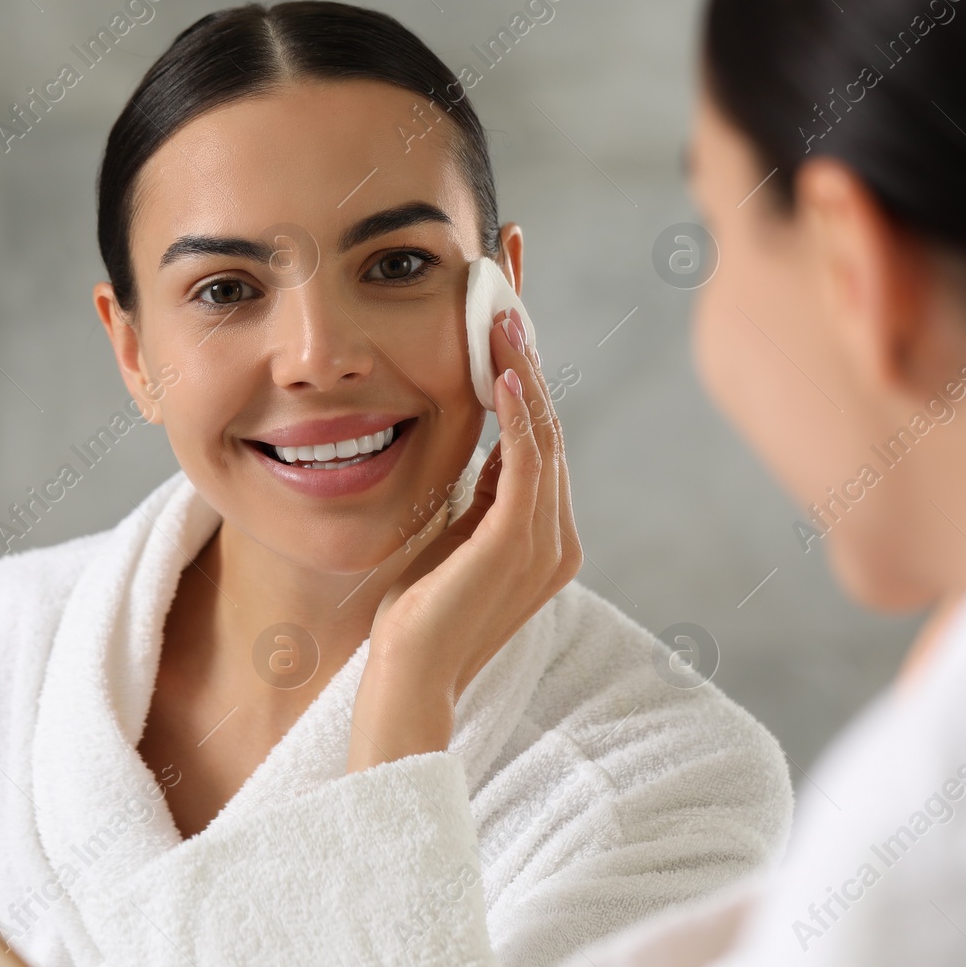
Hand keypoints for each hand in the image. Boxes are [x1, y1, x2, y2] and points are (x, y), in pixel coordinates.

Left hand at [347, 306, 580, 771]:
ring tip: (501, 312)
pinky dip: (517, 414)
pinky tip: (497, 371)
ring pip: (542, 434)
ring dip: (520, 369)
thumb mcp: (453, 533)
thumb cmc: (417, 611)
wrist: (406, 680)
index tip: (506, 306)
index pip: (538, 433)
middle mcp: (558, 535)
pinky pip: (527, 465)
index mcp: (544, 531)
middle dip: (526, 352)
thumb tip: (487, 435)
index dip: (524, 368)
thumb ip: (480, 490)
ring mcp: (546, 542)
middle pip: (546, 423)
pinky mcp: (521, 546)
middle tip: (507, 286)